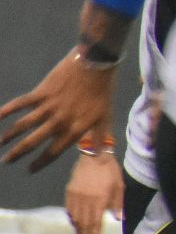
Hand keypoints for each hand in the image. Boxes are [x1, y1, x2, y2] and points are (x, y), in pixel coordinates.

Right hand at [0, 53, 115, 171]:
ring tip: (0, 144)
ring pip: (23, 125)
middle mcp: (59, 121)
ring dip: (9, 136)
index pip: (54, 151)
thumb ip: (100, 136)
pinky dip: (7, 110)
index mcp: (75, 128)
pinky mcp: (41, 92)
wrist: (96, 63)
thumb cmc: (103, 91)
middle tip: (6, 161)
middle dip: (18, 153)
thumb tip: (99, 156)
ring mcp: (49, 106)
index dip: (41, 162)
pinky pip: (20, 104)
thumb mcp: (106, 116)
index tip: (29, 169)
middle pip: (33, 142)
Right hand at [65, 150, 123, 233]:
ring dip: (78, 230)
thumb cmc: (110, 170)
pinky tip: (75, 224)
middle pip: (84, 223)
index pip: (95, 222)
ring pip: (75, 218)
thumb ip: (118, 204)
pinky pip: (69, 209)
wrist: (94, 154)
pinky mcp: (69, 191)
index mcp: (99, 199)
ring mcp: (75, 195)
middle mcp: (85, 200)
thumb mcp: (119, 186)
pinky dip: (72, 218)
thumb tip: (119, 219)